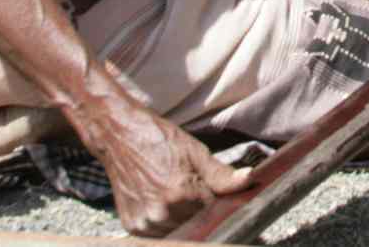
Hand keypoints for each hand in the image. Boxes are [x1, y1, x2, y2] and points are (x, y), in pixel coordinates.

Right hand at [75, 95, 253, 236]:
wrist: (120, 136)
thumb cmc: (158, 139)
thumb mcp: (195, 152)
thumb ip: (222, 174)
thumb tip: (248, 181)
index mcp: (180, 193)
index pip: (214, 211)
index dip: (216, 201)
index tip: (213, 192)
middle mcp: (161, 213)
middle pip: (197, 223)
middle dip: (200, 209)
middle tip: (191, 188)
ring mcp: (145, 223)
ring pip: (179, 230)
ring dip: (183, 217)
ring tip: (174, 191)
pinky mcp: (132, 226)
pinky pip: (160, 233)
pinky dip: (166, 221)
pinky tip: (162, 200)